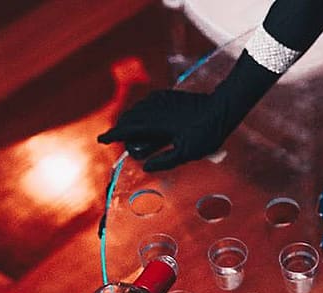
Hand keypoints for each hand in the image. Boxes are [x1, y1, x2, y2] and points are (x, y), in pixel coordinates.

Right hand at [98, 90, 229, 171]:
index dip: (113, 135)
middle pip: (129, 117)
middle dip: (120, 127)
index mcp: (155, 123)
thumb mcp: (187, 153)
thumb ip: (164, 161)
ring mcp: (161, 99)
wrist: (222, 108)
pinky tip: (145, 117)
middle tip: (114, 138)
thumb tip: (145, 167)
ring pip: (137, 108)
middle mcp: (154, 108)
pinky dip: (141, 111)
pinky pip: (148, 103)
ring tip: (128, 130)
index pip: (127, 128)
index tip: (101, 140)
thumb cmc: (206, 132)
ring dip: (130, 119)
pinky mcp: (168, 95)